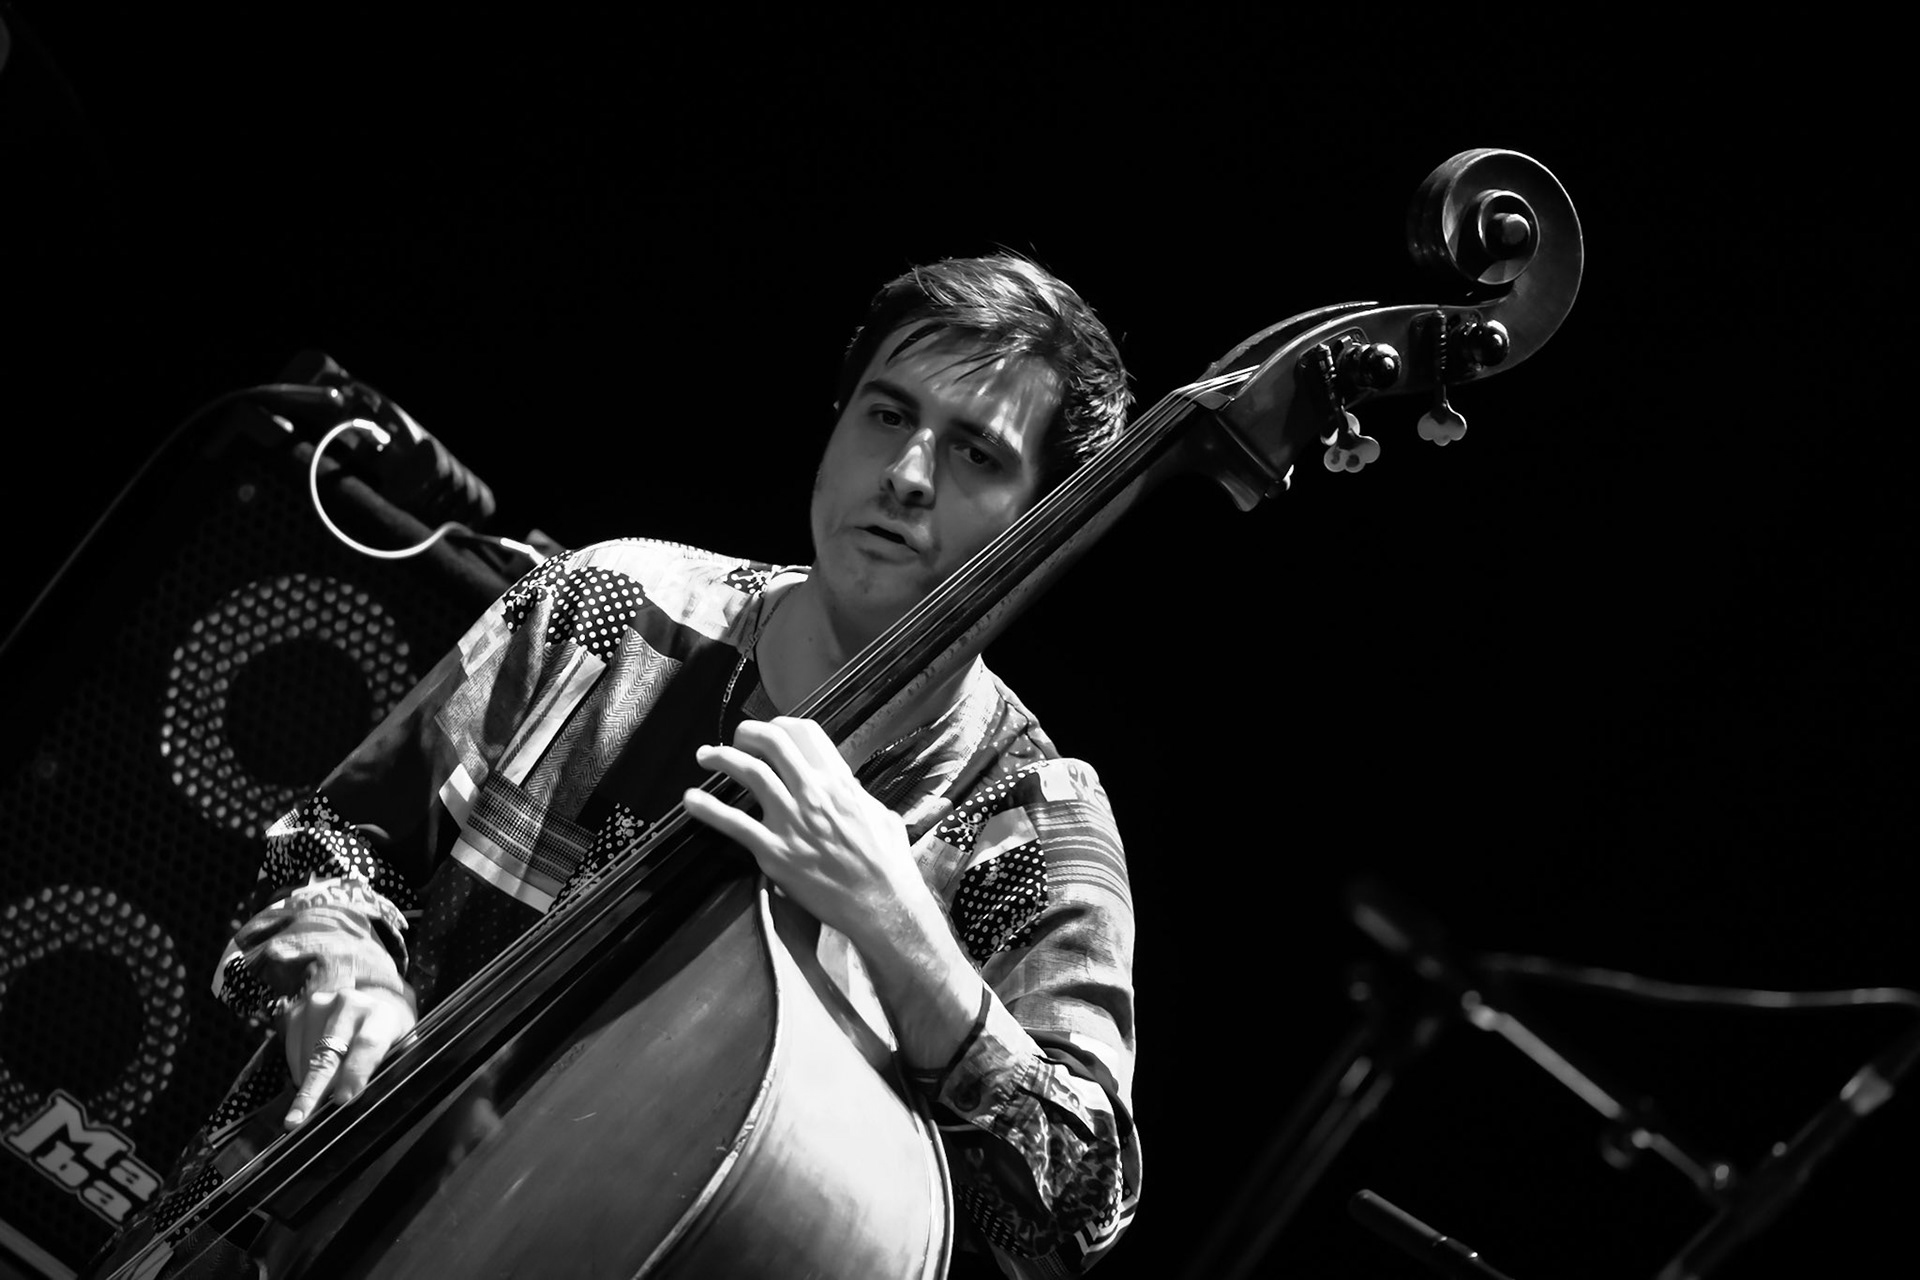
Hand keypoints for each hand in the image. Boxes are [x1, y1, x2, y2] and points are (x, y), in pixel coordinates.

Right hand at [283, 984, 416, 1129]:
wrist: (370, 997)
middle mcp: (348, 1005)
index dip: (354, 1073)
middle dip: (312, 1090)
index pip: (367, 1044)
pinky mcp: (298, 1013)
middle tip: (297, 1119)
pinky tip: (311, 1078)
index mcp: (381, 1014)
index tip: (342, 1100)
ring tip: (311, 1105)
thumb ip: (390, 1068)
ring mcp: (320, 1007)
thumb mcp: (400, 1046)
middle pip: (328, 1055)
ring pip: (307, 1058)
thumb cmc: (386, 1030)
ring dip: (308, 1086)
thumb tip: (370, 1100)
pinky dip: (300, 1072)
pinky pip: (293, 1052)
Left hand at [682, 715, 985, 1069]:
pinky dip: (708, 808)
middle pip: (773, 743)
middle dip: (748, 733)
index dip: (782, 725)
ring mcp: (791, 821)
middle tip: (735, 737)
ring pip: (749, 773)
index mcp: (840, 783)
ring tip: (705, 755)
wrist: (881, 904)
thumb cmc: (887, 865)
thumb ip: (858, 798)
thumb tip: (849, 790)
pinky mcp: (774, 852)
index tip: (770, 730)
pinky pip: (733, 823)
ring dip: (722, 757)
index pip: (807, 735)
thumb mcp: (882, 816)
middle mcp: (813, 794)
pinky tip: (691, 800)